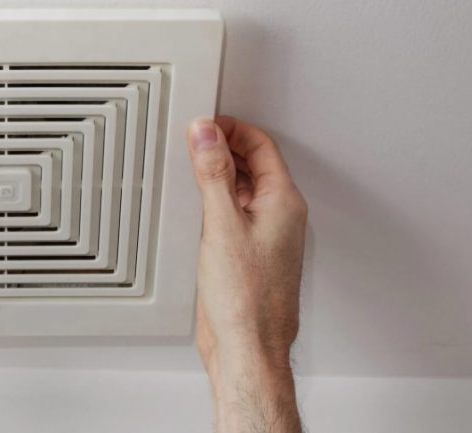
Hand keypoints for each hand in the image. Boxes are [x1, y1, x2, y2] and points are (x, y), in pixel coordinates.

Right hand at [187, 116, 306, 432]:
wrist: (247, 348)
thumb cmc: (246, 299)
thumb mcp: (222, 224)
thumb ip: (213, 174)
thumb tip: (206, 133)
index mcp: (283, 203)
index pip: (261, 146)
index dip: (232, 128)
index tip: (204, 123)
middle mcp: (278, 217)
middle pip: (252, 165)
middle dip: (222, 148)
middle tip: (191, 140)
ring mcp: (263, 237)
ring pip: (241, 190)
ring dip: (216, 175)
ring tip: (188, 168)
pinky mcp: (246, 255)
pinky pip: (231, 214)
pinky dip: (212, 202)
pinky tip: (192, 208)